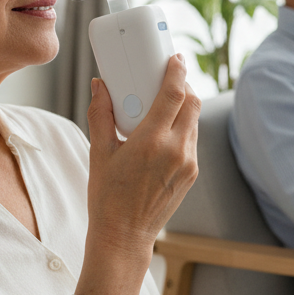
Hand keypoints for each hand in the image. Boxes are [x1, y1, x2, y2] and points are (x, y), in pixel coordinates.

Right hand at [78, 56, 200, 294]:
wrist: (124, 236)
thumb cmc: (107, 196)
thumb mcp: (99, 153)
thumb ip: (101, 115)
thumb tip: (100, 85)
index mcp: (151, 141)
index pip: (175, 94)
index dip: (177, 71)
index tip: (175, 58)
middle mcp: (176, 150)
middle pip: (192, 103)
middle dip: (183, 86)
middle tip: (168, 77)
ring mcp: (188, 163)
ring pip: (194, 121)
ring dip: (184, 106)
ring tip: (164, 103)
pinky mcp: (192, 173)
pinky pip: (192, 140)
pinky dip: (183, 128)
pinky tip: (165, 130)